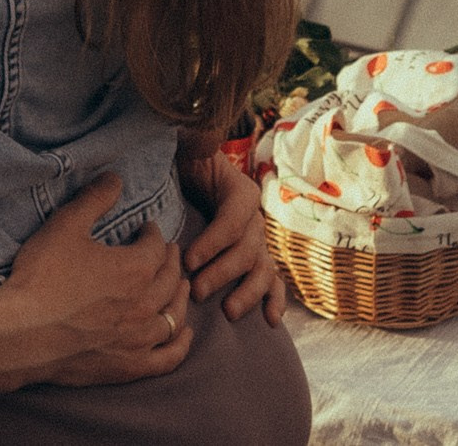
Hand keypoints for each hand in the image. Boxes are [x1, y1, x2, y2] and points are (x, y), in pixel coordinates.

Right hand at [0, 176, 193, 387]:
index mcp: (136, 269)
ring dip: (180, 297)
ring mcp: (140, 338)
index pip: (155, 246)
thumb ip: (94, 200)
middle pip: (170, 279)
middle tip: (167, 252)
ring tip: (180, 287)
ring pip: (174, 316)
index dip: (152, 233)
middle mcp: (146, 304)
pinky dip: (180, 345)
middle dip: (170, 261)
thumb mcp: (65, 227)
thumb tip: (115, 177)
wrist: (24, 332)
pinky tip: (183, 335)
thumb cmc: (43, 277)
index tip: (146, 228)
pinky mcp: (130, 365)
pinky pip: (168, 357)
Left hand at [179, 150, 286, 326]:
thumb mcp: (187, 147)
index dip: (212, 242)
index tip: (187, 260)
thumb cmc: (183, 161)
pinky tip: (271, 321)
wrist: (189, 168)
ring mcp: (258, 240)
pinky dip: (274, 300)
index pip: (233, 220)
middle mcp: (255, 217)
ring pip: (261, 269)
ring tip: (229, 312)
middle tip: (197, 291)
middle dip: (222, 273)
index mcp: (241, 191)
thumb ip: (197, 141)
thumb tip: (201, 136)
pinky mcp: (255, 257)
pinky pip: (271, 280)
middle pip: (247, 250)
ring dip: (247, 292)